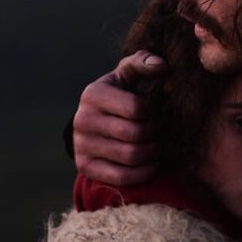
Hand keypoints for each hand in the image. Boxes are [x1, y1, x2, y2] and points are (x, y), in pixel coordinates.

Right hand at [72, 50, 166, 185]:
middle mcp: (82, 119)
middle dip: (155, 135)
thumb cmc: (120, 95)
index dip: (154, 112)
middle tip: (160, 133)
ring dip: (152, 154)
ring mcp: (81, 145)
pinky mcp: (85, 167)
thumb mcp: (128, 76)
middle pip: (135, 134)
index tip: (156, 113)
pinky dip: (143, 172)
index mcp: (93, 93)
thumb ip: (142, 63)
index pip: (137, 108)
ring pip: (131, 156)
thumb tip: (161, 65)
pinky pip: (122, 177)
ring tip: (156, 146)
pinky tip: (150, 163)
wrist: (95, 123)